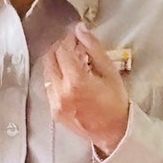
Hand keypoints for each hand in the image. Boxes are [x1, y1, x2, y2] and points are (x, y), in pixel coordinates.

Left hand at [45, 24, 130, 154]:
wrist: (114, 133)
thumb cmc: (116, 103)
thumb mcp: (110, 72)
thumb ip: (94, 49)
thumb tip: (80, 29)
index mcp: (76, 81)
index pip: (63, 50)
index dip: (68, 39)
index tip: (76, 36)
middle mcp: (61, 92)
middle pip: (49, 59)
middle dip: (59, 48)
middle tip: (72, 45)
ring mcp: (55, 103)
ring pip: (46, 73)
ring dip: (56, 62)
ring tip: (72, 61)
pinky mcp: (53, 111)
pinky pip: (49, 87)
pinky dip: (56, 77)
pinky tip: (69, 77)